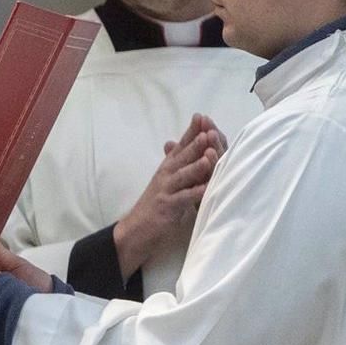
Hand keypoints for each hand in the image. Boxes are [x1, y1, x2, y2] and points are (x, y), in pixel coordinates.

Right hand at [113, 114, 224, 277]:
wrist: (136, 229)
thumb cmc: (156, 204)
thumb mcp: (167, 180)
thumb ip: (176, 164)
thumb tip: (176, 143)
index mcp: (168, 167)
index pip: (180, 145)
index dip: (191, 131)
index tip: (201, 116)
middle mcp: (166, 174)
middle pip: (183, 155)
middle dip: (195, 142)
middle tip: (207, 128)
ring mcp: (166, 189)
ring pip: (183, 174)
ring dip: (196, 165)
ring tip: (209, 155)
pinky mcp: (167, 206)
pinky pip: (183, 198)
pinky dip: (195, 192)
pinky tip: (206, 187)